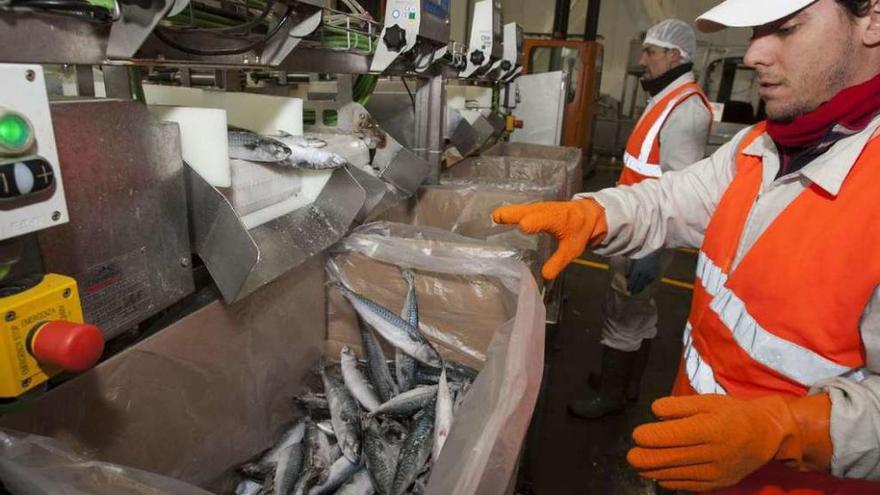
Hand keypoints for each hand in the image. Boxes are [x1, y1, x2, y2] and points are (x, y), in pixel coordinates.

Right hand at [492, 199, 606, 279]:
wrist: (588, 214)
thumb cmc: (579, 231)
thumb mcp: (571, 250)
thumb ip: (557, 262)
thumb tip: (544, 277)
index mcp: (556, 219)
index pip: (542, 220)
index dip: (533, 223)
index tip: (523, 226)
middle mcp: (545, 210)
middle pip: (527, 210)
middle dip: (512, 213)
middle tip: (496, 217)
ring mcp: (539, 207)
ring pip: (522, 208)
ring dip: (509, 212)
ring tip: (495, 217)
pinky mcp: (535, 208)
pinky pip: (522, 209)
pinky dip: (511, 213)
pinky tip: (501, 217)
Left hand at [627, 250, 662, 294]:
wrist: (653, 256)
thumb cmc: (641, 259)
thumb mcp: (634, 262)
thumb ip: (630, 269)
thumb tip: (626, 277)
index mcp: (637, 269)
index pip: (633, 280)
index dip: (630, 286)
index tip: (627, 290)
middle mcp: (643, 272)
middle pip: (638, 283)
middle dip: (634, 289)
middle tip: (631, 293)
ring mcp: (649, 274)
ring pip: (644, 284)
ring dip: (639, 289)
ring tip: (636, 292)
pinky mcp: (654, 275)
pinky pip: (648, 282)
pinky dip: (645, 285)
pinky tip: (642, 288)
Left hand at [627, 394, 831, 491]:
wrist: (765, 435)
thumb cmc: (731, 413)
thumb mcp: (706, 401)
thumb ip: (678, 406)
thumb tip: (653, 412)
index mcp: (708, 428)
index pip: (670, 436)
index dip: (648, 437)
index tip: (637, 435)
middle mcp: (711, 453)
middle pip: (668, 459)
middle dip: (643, 459)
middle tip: (631, 456)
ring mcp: (714, 472)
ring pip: (674, 475)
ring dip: (652, 471)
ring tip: (640, 464)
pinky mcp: (717, 483)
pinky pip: (686, 485)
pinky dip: (669, 480)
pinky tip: (659, 474)